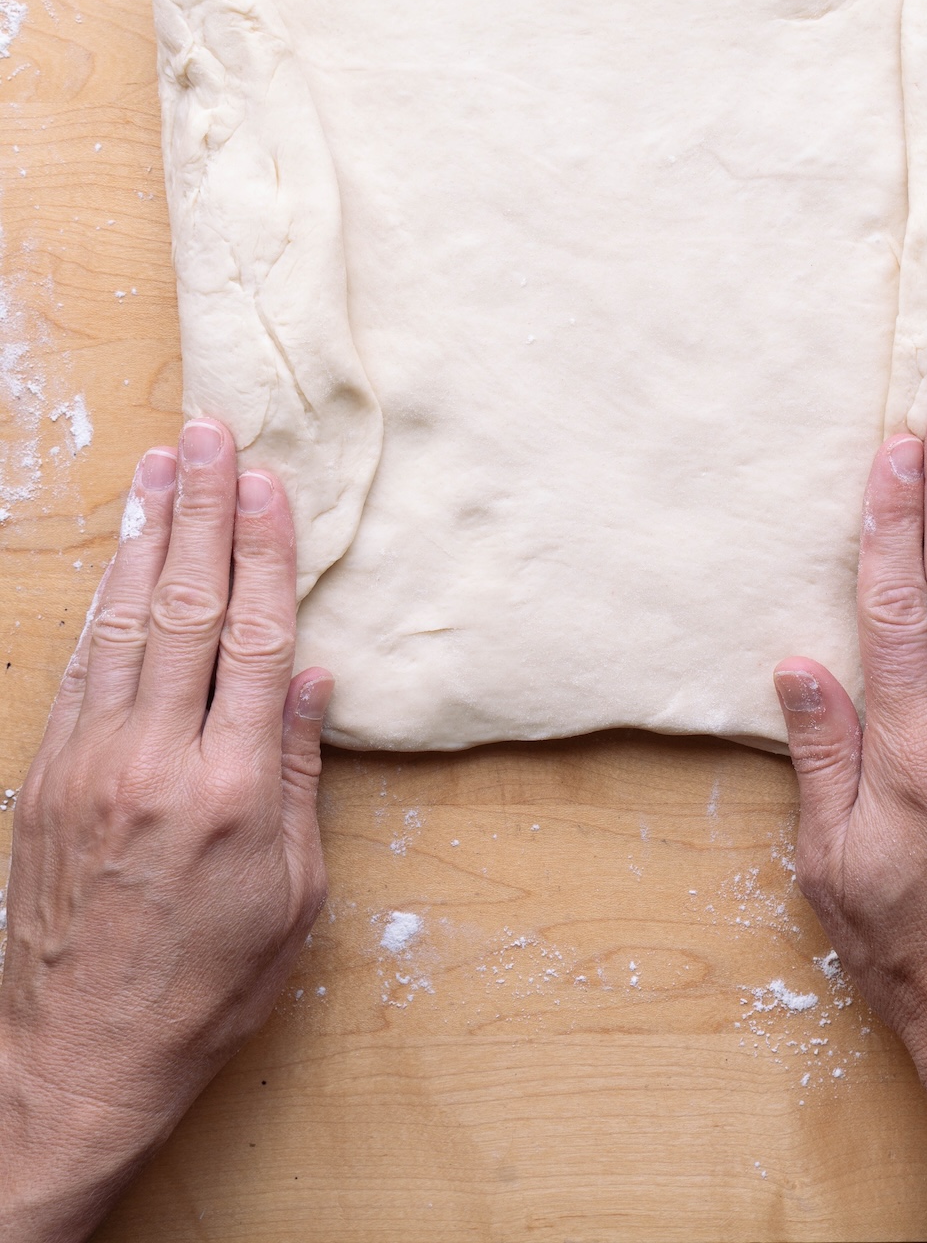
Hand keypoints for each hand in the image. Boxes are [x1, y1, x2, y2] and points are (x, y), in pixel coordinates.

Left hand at [0, 419, 331, 1242]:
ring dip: (145, 536)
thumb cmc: (206, 989)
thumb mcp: (291, 897)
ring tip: (158, 465)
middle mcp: (156, 761)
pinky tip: (119, 558)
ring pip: (123, 622)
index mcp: (233, 791)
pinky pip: (79, 666)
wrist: (76, 1058)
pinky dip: (102, 601)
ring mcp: (90, 764)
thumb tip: (314, 680)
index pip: (257, 640)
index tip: (267, 482)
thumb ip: (299, 777)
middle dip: (201, 512)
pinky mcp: (46, 777)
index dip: (265, 552)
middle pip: (186, 608)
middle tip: (208, 434)